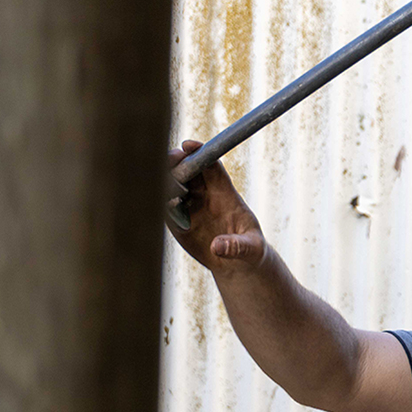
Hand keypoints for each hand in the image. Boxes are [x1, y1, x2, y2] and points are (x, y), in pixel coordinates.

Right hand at [165, 140, 265, 270]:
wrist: (238, 265)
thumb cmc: (250, 250)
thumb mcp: (251, 248)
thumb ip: (237, 246)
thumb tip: (218, 246)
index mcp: (225, 193)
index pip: (211, 165)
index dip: (199, 152)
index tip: (187, 146)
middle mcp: (205, 195)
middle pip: (188, 169)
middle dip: (176, 161)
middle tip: (168, 161)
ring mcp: (190, 207)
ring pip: (173, 184)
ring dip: (164, 181)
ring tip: (164, 187)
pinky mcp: (179, 221)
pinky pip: (165, 207)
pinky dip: (160, 203)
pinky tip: (161, 206)